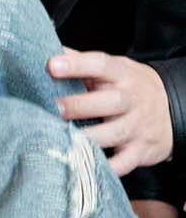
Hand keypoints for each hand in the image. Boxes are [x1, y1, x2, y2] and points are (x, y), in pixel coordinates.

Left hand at [47, 48, 176, 172]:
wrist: (174, 109)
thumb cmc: (130, 88)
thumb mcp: (114, 69)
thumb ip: (82, 62)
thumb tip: (46, 49)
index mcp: (122, 75)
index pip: (100, 65)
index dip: (76, 65)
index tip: (52, 65)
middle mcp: (131, 100)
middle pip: (110, 102)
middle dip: (80, 105)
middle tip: (54, 108)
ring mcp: (137, 127)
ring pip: (113, 134)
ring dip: (88, 138)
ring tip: (61, 138)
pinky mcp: (139, 151)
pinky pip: (123, 163)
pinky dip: (106, 168)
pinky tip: (84, 165)